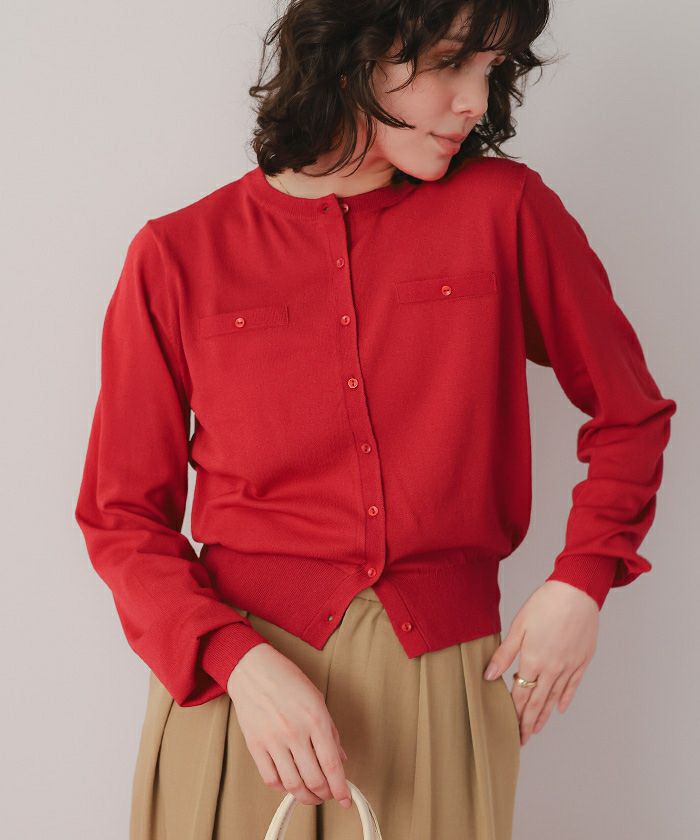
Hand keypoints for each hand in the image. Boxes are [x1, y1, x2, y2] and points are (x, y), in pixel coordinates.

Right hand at [227, 643, 352, 807]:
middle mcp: (295, 732)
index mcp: (315, 719)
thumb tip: (341, 759)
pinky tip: (290, 783)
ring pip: (293, 785)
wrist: (253, 670)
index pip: (332, 765)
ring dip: (306, 797)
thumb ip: (331, 732)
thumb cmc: (287, 680)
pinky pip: (271, 778)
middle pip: (314, 780)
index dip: (341, 788)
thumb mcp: (317, 699)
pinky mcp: (255, 746)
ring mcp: (273, 741)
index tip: (346, 800)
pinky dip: (283, 788)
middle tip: (329, 795)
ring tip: (312, 795)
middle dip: (325, 795)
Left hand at [483, 580, 599, 745]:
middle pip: (537, 702)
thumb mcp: (519, 626)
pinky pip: (572, 686)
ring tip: (535, 730)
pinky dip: (564, 699)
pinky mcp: (582, 661)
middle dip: (527, 723)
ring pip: (554, 698)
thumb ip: (504, 653)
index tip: (507, 727)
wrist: (577, 593)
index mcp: (533, 660)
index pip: (520, 694)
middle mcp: (552, 669)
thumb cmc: (545, 604)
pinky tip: (559, 709)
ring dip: (543, 715)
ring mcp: (569, 666)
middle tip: (521, 740)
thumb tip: (489, 675)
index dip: (513, 712)